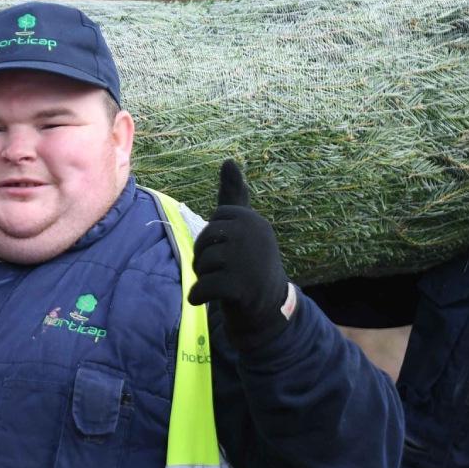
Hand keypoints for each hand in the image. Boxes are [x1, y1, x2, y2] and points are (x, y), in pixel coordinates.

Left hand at [188, 160, 291, 351]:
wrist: (269, 308)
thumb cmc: (250, 263)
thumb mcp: (243, 226)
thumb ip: (233, 195)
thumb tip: (228, 160)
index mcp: (250, 219)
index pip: (212, 224)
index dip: (212, 241)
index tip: (232, 252)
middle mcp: (252, 235)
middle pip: (204, 242)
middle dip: (205, 259)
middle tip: (225, 272)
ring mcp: (247, 260)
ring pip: (201, 265)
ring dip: (204, 279)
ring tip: (224, 285)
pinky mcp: (240, 286)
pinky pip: (202, 288)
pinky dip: (199, 296)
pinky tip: (206, 299)